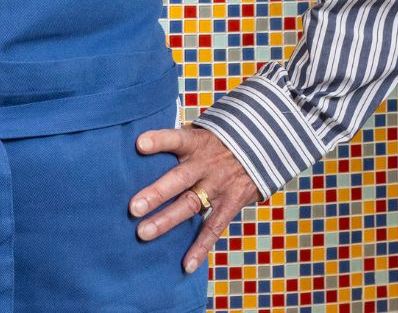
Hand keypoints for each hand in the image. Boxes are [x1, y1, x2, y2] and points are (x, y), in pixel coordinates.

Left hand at [128, 125, 259, 274]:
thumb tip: (139, 144)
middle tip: (133, 208)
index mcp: (196, 143)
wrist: (264, 146)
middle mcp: (206, 165)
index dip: (159, 140)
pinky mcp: (231, 204)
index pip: (176, 138)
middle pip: (179, 179)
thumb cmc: (218, 140)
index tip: (140, 144)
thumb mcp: (202, 131)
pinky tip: (186, 265)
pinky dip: (201, 247)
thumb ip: (177, 140)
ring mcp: (219, 186)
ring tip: (143, 233)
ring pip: (190, 205)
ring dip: (167, 220)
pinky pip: (214, 228)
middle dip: (156, 194)